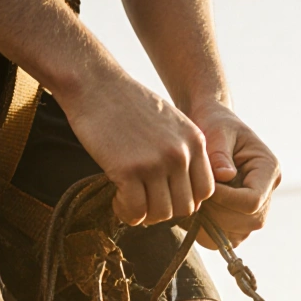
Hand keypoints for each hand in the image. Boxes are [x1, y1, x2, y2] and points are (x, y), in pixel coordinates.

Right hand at [58, 70, 214, 225]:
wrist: (95, 85)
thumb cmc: (128, 105)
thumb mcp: (171, 123)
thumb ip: (183, 151)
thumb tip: (182, 190)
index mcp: (195, 141)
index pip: (205, 191)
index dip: (185, 199)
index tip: (165, 196)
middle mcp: (180, 154)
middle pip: (185, 207)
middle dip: (164, 211)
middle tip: (144, 202)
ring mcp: (156, 163)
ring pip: (161, 214)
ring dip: (144, 215)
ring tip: (128, 201)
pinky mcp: (129, 170)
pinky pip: (136, 211)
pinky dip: (127, 213)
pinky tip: (117, 199)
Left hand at [188, 102, 280, 248]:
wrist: (209, 127)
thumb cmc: (214, 124)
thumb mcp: (217, 131)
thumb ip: (219, 153)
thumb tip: (225, 176)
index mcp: (268, 170)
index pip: (253, 200)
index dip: (225, 199)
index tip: (201, 186)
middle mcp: (266, 193)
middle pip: (247, 222)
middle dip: (216, 212)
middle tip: (193, 194)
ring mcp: (254, 210)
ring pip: (236, 235)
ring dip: (209, 224)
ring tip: (192, 201)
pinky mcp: (238, 219)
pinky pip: (225, 239)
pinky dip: (206, 231)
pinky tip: (191, 212)